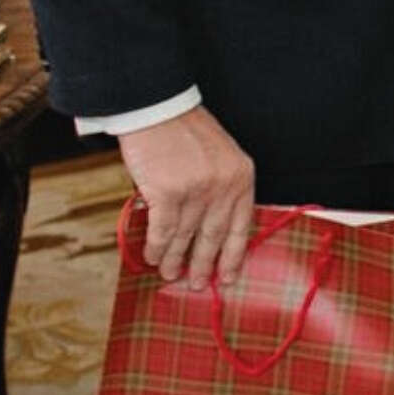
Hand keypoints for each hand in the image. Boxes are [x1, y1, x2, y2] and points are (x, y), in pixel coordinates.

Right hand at [116, 107, 254, 286]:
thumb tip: (211, 227)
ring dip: (175, 259)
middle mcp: (223, 187)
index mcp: (242, 177)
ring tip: (169, 274)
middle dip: (204, 264)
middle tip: (197, 285)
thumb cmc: (187, 131)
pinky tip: (151, 257)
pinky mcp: (167, 194)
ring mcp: (196, 192)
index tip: (230, 277)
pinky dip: (156, 247)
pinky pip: (162, 231)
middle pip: (214, 236)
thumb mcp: (222, 155)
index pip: (242, 225)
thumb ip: (222, 187)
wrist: (159, 109)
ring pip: (185, 237)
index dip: (234, 254)